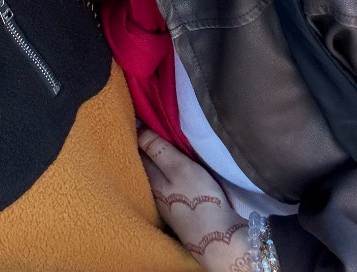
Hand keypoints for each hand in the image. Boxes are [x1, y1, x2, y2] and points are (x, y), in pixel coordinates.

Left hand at [139, 130, 255, 271]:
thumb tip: (137, 127)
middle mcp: (154, 190)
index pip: (138, 150)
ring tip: (163, 140)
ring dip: (159, 158)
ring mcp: (167, 201)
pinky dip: (170, 172)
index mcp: (150, 178)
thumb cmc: (198, 199)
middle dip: (147, 145)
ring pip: (158, 173)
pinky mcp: (181, 209)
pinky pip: (170, 183)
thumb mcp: (177, 167)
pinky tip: (176, 168)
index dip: (139, 132)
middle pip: (147, 162)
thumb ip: (158, 148)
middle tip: (152, 124)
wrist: (219, 240)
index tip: (141, 116)